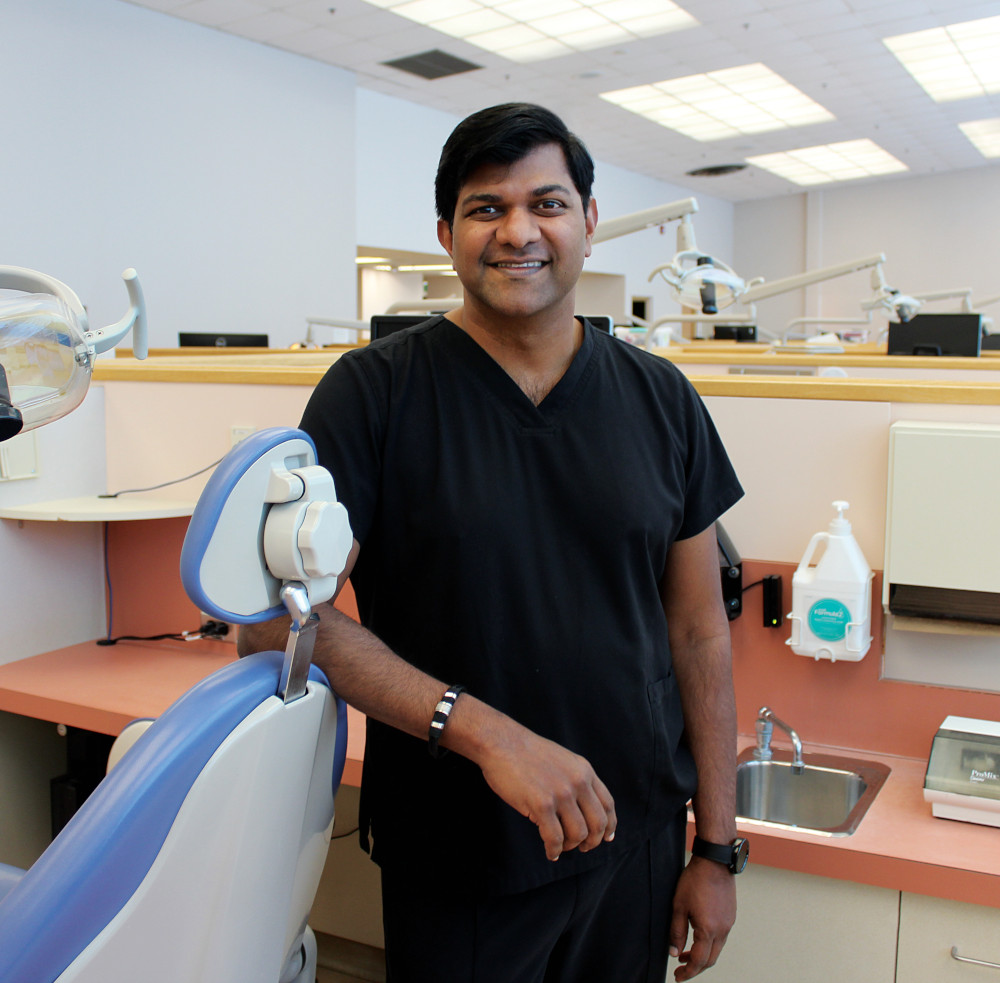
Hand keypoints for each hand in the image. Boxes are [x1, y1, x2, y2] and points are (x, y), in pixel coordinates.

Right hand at [477, 728, 616, 860]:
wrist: (501, 742)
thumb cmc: (526, 753)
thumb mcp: (562, 759)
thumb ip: (575, 779)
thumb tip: (582, 806)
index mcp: (584, 770)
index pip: (607, 804)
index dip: (609, 825)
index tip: (606, 837)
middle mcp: (577, 782)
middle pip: (597, 823)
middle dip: (592, 841)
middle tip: (582, 848)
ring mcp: (561, 794)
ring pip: (578, 834)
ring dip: (570, 846)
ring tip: (561, 847)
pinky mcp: (541, 804)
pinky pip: (555, 838)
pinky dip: (554, 850)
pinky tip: (550, 851)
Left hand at [668, 856, 735, 980]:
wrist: (714, 862)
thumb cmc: (695, 881)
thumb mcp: (678, 906)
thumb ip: (676, 932)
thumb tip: (673, 952)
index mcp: (708, 930)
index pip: (698, 961)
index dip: (687, 972)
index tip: (678, 976)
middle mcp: (722, 930)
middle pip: (710, 960)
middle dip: (695, 968)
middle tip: (681, 969)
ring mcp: (729, 923)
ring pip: (717, 949)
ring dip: (702, 956)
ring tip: (686, 954)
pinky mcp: (731, 916)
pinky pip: (721, 938)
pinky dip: (709, 944)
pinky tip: (699, 937)